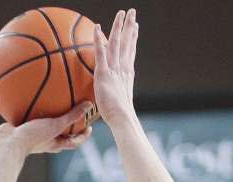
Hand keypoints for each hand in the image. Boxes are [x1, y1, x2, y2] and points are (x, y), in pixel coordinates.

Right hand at [0, 101, 94, 158]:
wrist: (9, 142)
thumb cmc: (34, 137)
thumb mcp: (56, 125)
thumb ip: (72, 116)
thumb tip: (89, 104)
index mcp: (56, 144)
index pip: (74, 142)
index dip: (83, 136)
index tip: (89, 127)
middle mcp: (46, 141)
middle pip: (61, 135)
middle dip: (68, 127)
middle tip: (75, 114)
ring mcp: (34, 136)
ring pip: (46, 127)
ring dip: (51, 118)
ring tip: (55, 104)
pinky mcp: (23, 129)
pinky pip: (31, 118)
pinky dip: (34, 110)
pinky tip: (34, 98)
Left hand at [93, 9, 138, 125]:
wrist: (122, 118)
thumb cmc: (119, 115)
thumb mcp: (118, 100)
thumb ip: (116, 92)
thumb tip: (113, 95)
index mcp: (127, 73)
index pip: (130, 51)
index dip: (132, 38)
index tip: (135, 27)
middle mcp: (123, 67)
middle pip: (127, 42)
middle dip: (130, 26)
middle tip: (132, 13)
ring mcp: (114, 69)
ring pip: (117, 43)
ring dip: (119, 26)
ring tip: (122, 13)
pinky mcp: (104, 73)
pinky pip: (101, 53)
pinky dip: (98, 39)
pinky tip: (97, 27)